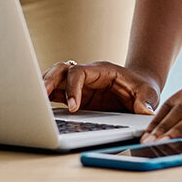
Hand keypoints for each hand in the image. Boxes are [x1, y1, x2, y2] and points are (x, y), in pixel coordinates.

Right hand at [42, 60, 159, 114]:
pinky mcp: (76, 95)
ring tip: (33, 101)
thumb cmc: (143, 87)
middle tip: (40, 96)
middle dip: (50, 80)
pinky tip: (38, 107)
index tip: (73, 107)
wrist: (141, 88)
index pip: (80, 72)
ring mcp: (80, 85)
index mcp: (102, 71)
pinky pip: (56, 92)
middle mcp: (88, 75)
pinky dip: (46, 97)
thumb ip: (145, 102)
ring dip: (44, 86)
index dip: (73, 87)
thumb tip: (144, 112)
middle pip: (62, 69)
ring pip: (55, 78)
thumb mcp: (148, 93)